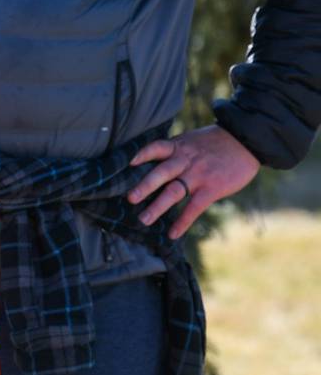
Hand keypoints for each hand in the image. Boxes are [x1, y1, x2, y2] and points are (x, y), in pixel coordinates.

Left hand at [127, 125, 259, 238]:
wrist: (246, 140)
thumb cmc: (214, 142)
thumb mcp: (191, 140)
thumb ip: (173, 151)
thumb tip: (150, 161)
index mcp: (178, 147)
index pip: (156, 148)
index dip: (142, 154)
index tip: (129, 162)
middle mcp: (185, 161)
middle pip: (161, 173)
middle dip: (145, 186)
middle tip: (130, 199)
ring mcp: (199, 175)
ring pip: (174, 192)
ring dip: (158, 207)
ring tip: (144, 220)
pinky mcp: (212, 188)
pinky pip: (194, 207)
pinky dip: (183, 221)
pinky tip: (172, 234)